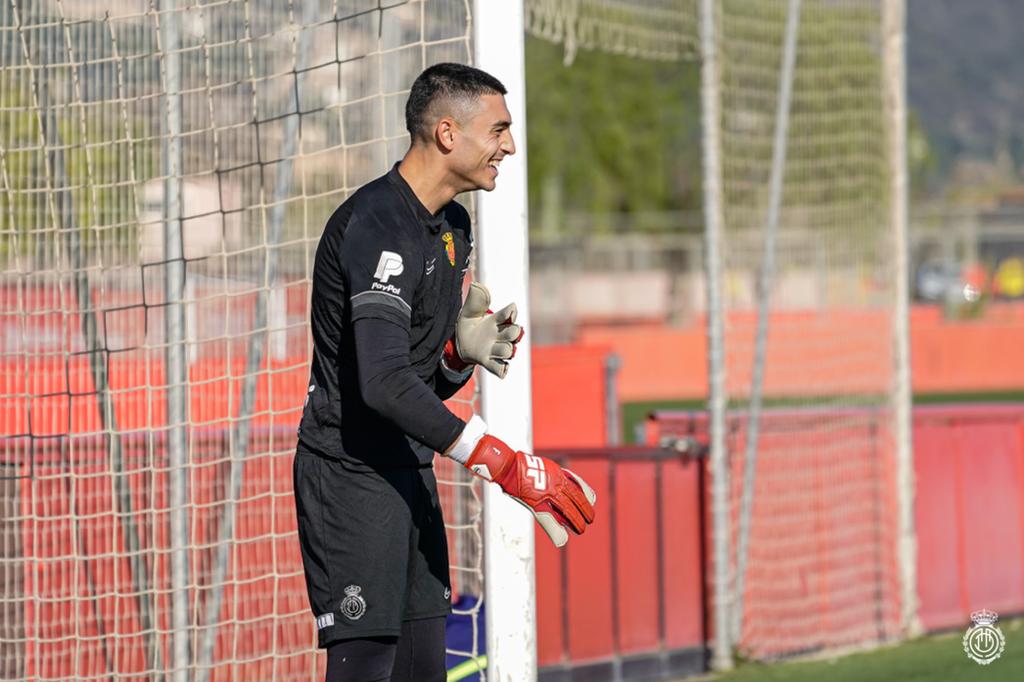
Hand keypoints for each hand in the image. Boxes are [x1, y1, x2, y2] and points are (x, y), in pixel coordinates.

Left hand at [443, 283, 523, 378]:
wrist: (459, 344)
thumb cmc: (469, 325)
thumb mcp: (469, 312)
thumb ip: (475, 300)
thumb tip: (476, 285)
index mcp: (497, 319)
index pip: (510, 313)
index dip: (512, 312)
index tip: (510, 311)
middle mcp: (500, 334)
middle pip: (516, 332)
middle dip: (512, 332)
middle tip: (500, 332)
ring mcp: (495, 349)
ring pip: (508, 350)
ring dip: (503, 350)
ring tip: (493, 349)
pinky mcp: (489, 361)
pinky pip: (500, 368)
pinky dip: (502, 369)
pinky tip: (502, 368)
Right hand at [466, 433, 595, 546]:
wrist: (509, 467)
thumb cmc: (524, 467)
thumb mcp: (547, 467)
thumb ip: (557, 476)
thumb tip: (565, 485)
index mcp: (558, 475)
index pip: (578, 486)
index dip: (587, 494)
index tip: (592, 501)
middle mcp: (555, 484)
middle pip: (576, 499)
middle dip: (584, 510)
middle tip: (590, 519)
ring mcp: (547, 494)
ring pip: (567, 510)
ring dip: (575, 521)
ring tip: (581, 529)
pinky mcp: (536, 504)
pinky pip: (548, 520)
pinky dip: (555, 531)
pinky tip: (562, 540)